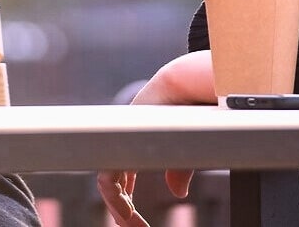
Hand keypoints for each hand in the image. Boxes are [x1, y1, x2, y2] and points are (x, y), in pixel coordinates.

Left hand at [97, 52, 212, 225]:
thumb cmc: (190, 109)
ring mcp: (121, 143)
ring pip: (109, 185)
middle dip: (121, 209)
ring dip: (118, 209)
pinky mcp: (119, 144)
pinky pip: (108, 179)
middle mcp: (127, 143)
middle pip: (114, 182)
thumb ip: (179, 170)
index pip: (125, 174)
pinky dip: (115, 200)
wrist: (185, 86)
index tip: (136, 219)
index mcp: (141, 143)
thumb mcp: (187, 148)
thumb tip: (178, 193)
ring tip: (132, 225)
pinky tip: (126, 215)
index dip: (126, 196)